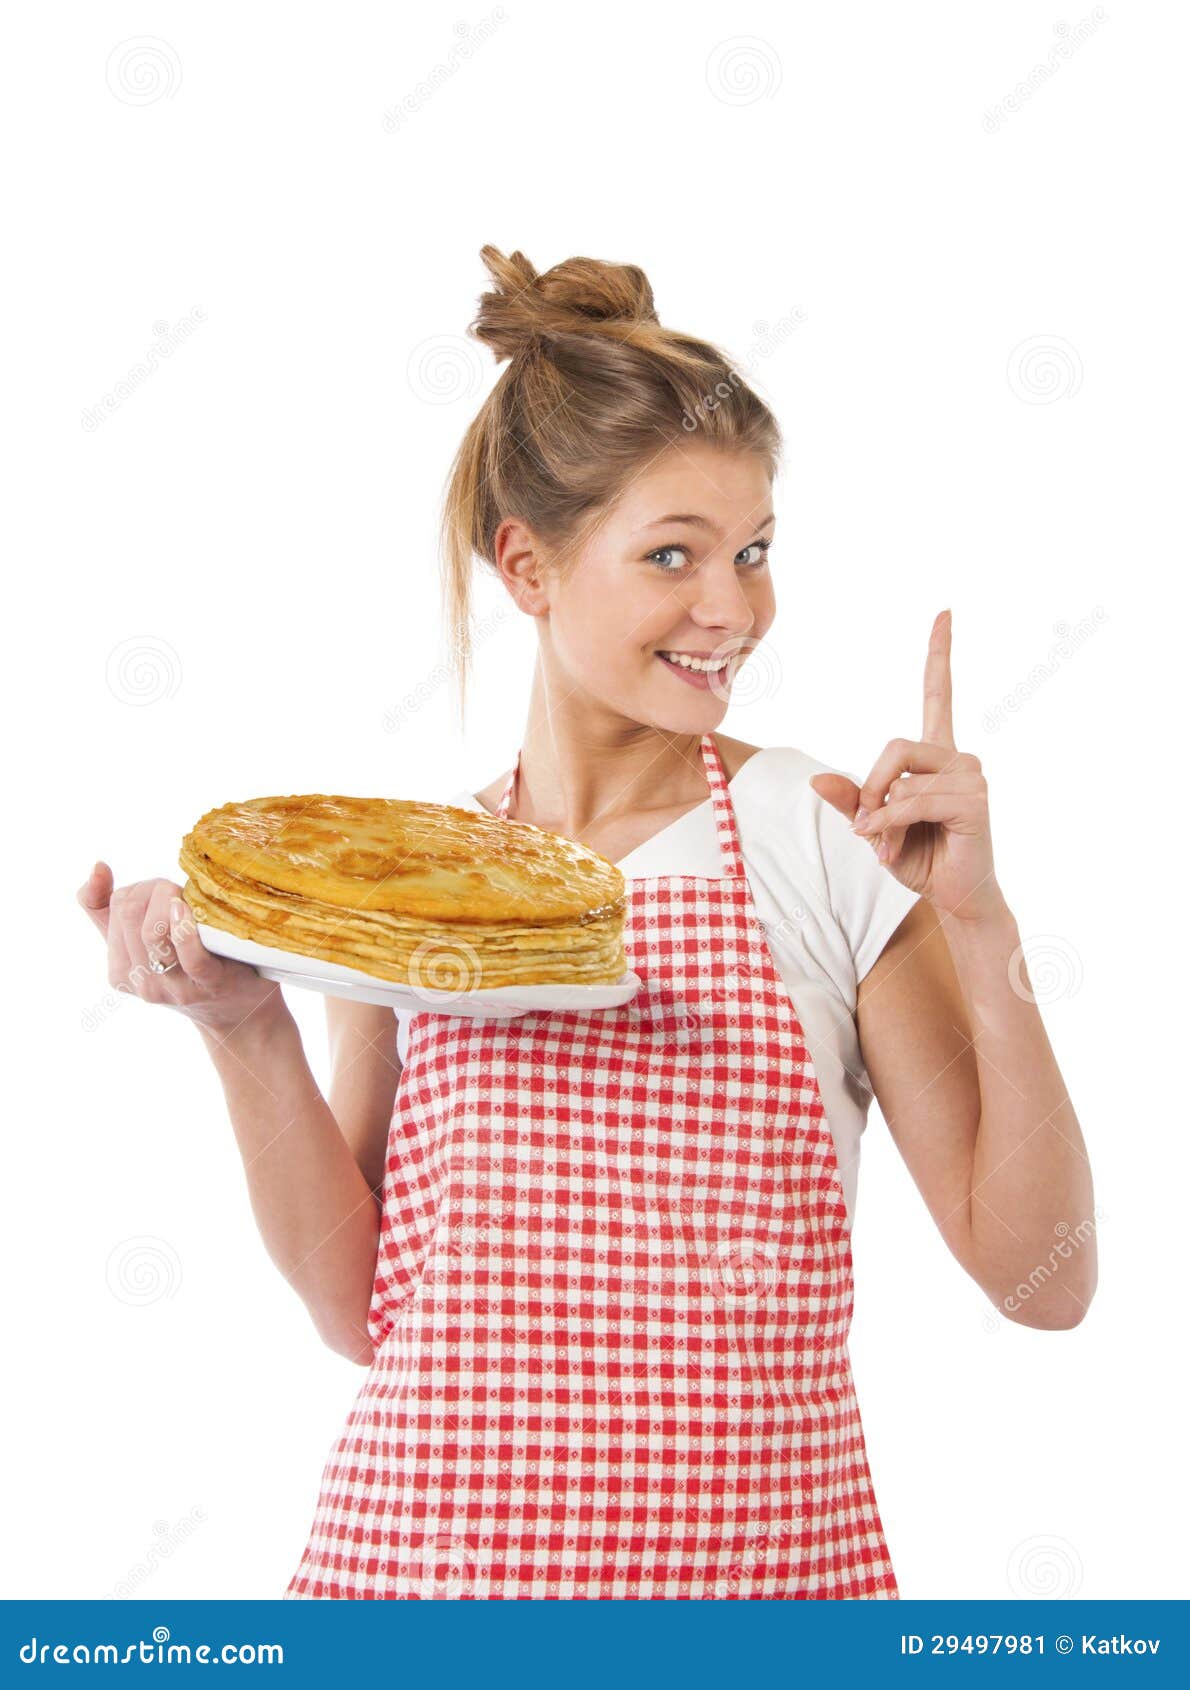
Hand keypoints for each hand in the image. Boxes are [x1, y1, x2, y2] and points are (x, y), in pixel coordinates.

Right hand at [77, 863, 287, 1035]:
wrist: (238, 1009)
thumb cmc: (190, 965)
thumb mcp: (147, 942)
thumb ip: (109, 910)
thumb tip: (97, 866)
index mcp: (120, 972)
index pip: (114, 907)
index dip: (139, 888)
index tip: (161, 894)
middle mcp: (142, 983)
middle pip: (130, 913)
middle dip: (155, 890)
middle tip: (179, 893)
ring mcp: (174, 987)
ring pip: (152, 930)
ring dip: (171, 902)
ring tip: (189, 902)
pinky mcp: (209, 984)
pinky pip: (189, 956)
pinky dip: (184, 929)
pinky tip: (186, 910)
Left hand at [808, 610, 1008, 923]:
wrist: (953, 896)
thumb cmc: (919, 858)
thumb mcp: (873, 826)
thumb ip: (850, 800)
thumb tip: (816, 781)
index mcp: (937, 756)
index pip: (940, 694)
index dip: (939, 654)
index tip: (945, 613)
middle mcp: (958, 758)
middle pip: (895, 746)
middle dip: (870, 786)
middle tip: (864, 825)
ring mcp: (971, 777)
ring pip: (901, 778)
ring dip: (879, 815)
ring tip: (884, 844)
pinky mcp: (974, 801)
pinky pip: (912, 801)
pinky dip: (890, 824)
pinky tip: (889, 846)